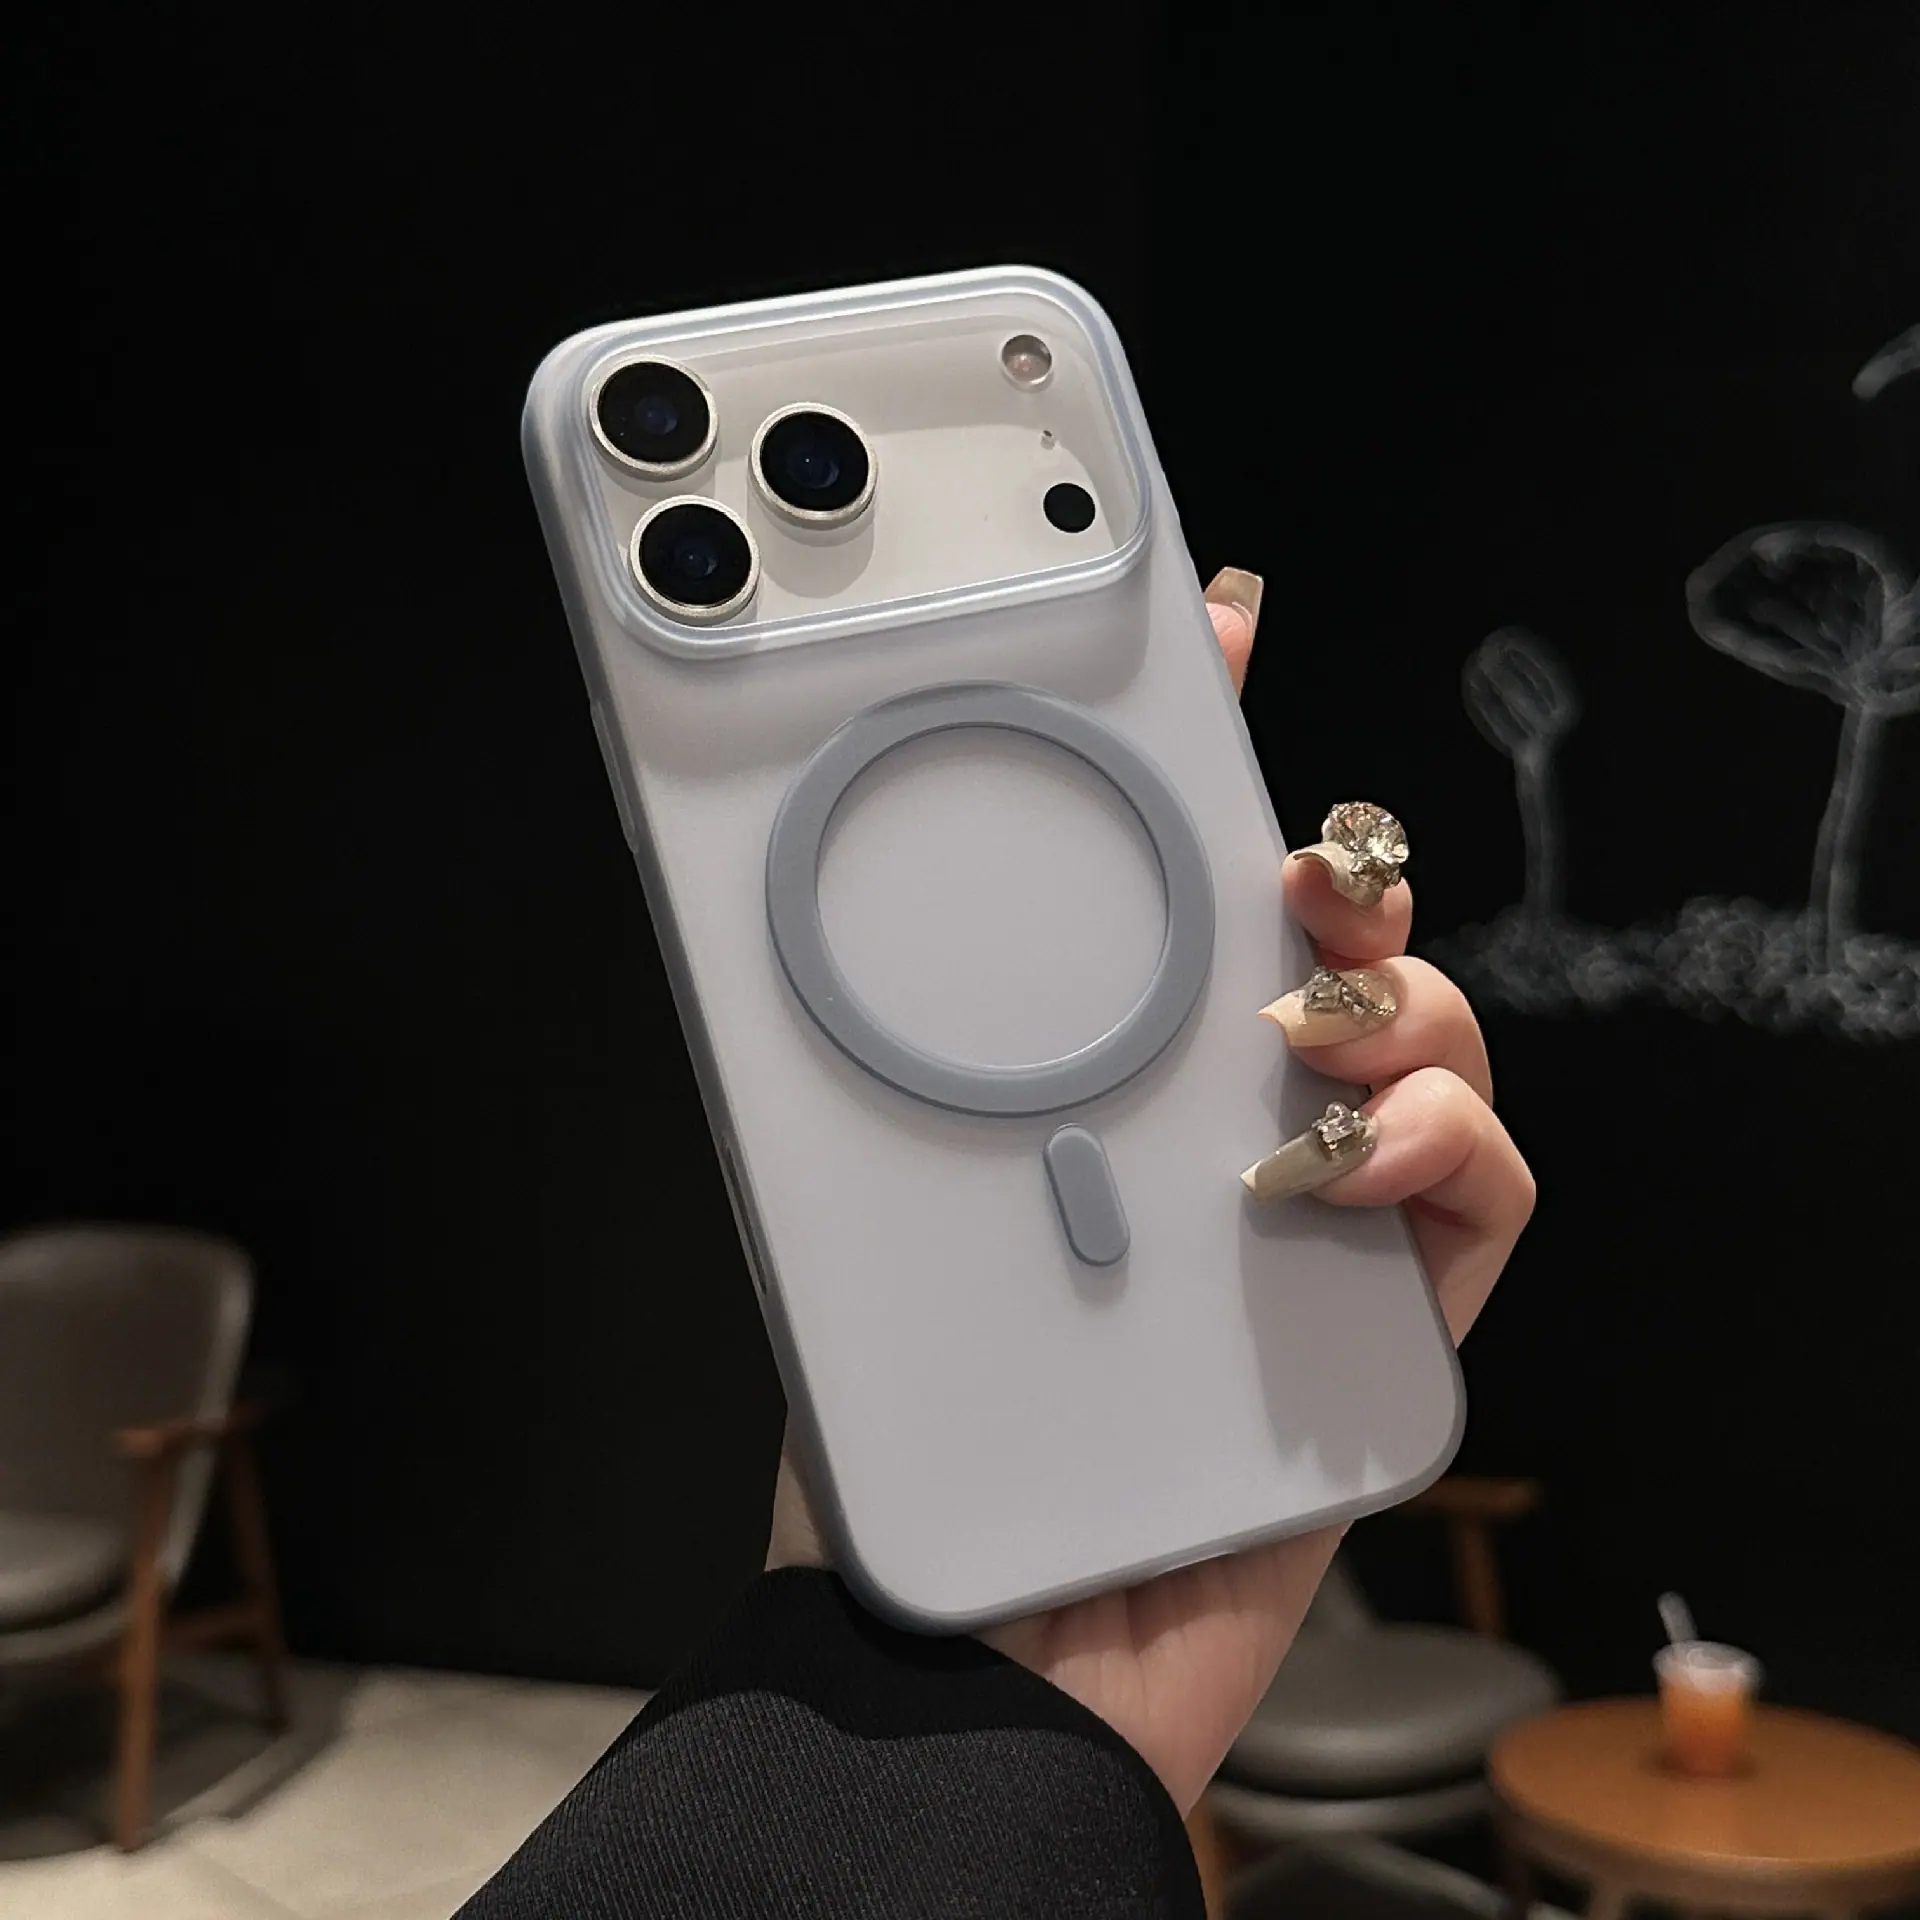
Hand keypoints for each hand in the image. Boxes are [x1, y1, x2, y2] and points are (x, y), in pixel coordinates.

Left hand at [765, 572, 1535, 1813]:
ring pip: (1427, 1040)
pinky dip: (1441, 1146)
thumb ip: (842, 1081)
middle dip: (1333, 864)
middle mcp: (1212, 1135)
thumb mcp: (840, 1220)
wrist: (977, 1658)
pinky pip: (1485, 1194)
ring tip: (1296, 1032)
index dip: (1200, 750)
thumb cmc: (898, 1452)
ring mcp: (1314, 1222)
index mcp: (1090, 1093)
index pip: (1159, 892)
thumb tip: (752, 902)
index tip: (1209, 619)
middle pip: (1325, 945)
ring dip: (1391, 996)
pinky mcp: (1390, 1324)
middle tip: (1291, 850)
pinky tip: (1338, 1166)